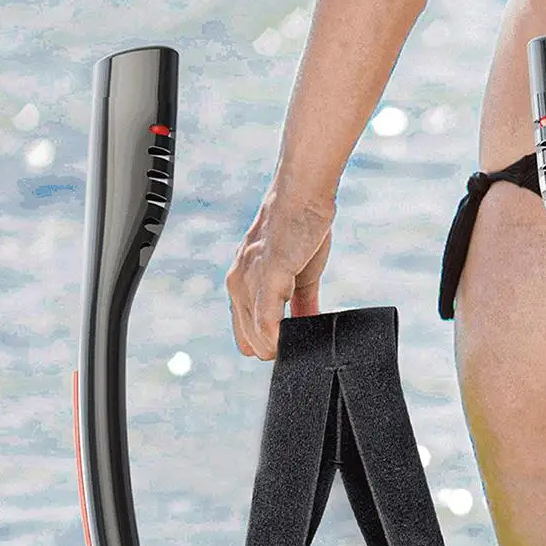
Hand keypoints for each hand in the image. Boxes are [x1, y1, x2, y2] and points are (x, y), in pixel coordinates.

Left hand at [226, 175, 335, 359]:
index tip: (287, 349)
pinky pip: (265, 318)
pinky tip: (287, 342)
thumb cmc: (301, 229)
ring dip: (276, 346)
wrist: (303, 195)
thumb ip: (300, 304)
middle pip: (250, 339)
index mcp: (242, 283)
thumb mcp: (299, 273)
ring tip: (298, 347)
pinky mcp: (268, 274)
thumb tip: (307, 327)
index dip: (266, 345)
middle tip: (297, 350)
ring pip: (256, 333)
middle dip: (274, 350)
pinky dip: (275, 336)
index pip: (244, 332)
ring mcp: (250, 280)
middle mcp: (238, 284)